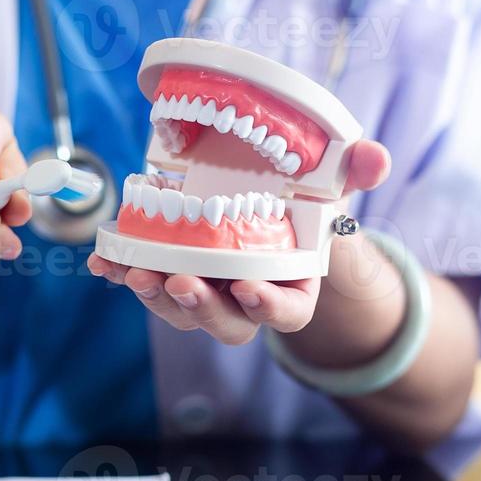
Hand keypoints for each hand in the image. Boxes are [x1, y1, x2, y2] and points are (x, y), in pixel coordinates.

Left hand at [87, 139, 391, 345]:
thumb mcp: (333, 185)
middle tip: (180, 282)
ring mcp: (208, 291)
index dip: (270, 307)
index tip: (251, 289)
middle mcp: (247, 298)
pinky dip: (122, 273)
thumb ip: (355, 172)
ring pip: (182, 310)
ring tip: (137, 272)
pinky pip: (146, 282)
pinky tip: (104, 263)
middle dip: (202, 307)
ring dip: (156, 296)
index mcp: (293, 285)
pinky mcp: (172, 275)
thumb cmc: (306, 207)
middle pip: (227, 322)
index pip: (289, 313)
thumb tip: (376, 157)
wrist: (268, 205)